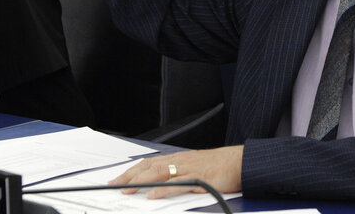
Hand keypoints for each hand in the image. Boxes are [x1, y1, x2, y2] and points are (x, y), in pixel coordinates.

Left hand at [109, 146, 242, 198]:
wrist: (240, 162)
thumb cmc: (220, 166)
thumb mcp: (195, 169)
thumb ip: (179, 176)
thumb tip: (162, 185)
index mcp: (178, 159)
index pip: (149, 163)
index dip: (132, 171)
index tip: (118, 180)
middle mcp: (180, 161)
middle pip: (149, 167)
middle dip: (129, 176)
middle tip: (114, 186)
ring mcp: (188, 169)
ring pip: (159, 173)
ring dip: (140, 181)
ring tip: (127, 190)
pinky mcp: (198, 178)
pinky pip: (177, 184)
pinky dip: (163, 189)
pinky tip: (152, 194)